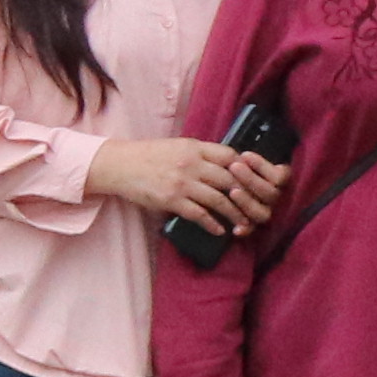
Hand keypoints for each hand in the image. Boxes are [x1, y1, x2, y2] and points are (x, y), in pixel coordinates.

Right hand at [95, 137, 282, 235]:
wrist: (119, 165)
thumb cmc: (150, 156)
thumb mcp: (178, 146)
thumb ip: (201, 154)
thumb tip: (226, 165)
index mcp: (195, 147)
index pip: (230, 156)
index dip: (246, 168)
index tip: (255, 181)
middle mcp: (191, 163)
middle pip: (230, 179)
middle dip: (247, 195)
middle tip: (257, 207)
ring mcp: (182, 182)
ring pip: (218, 199)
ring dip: (235, 214)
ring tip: (244, 223)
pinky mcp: (171, 200)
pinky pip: (198, 214)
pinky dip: (212, 224)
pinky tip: (220, 230)